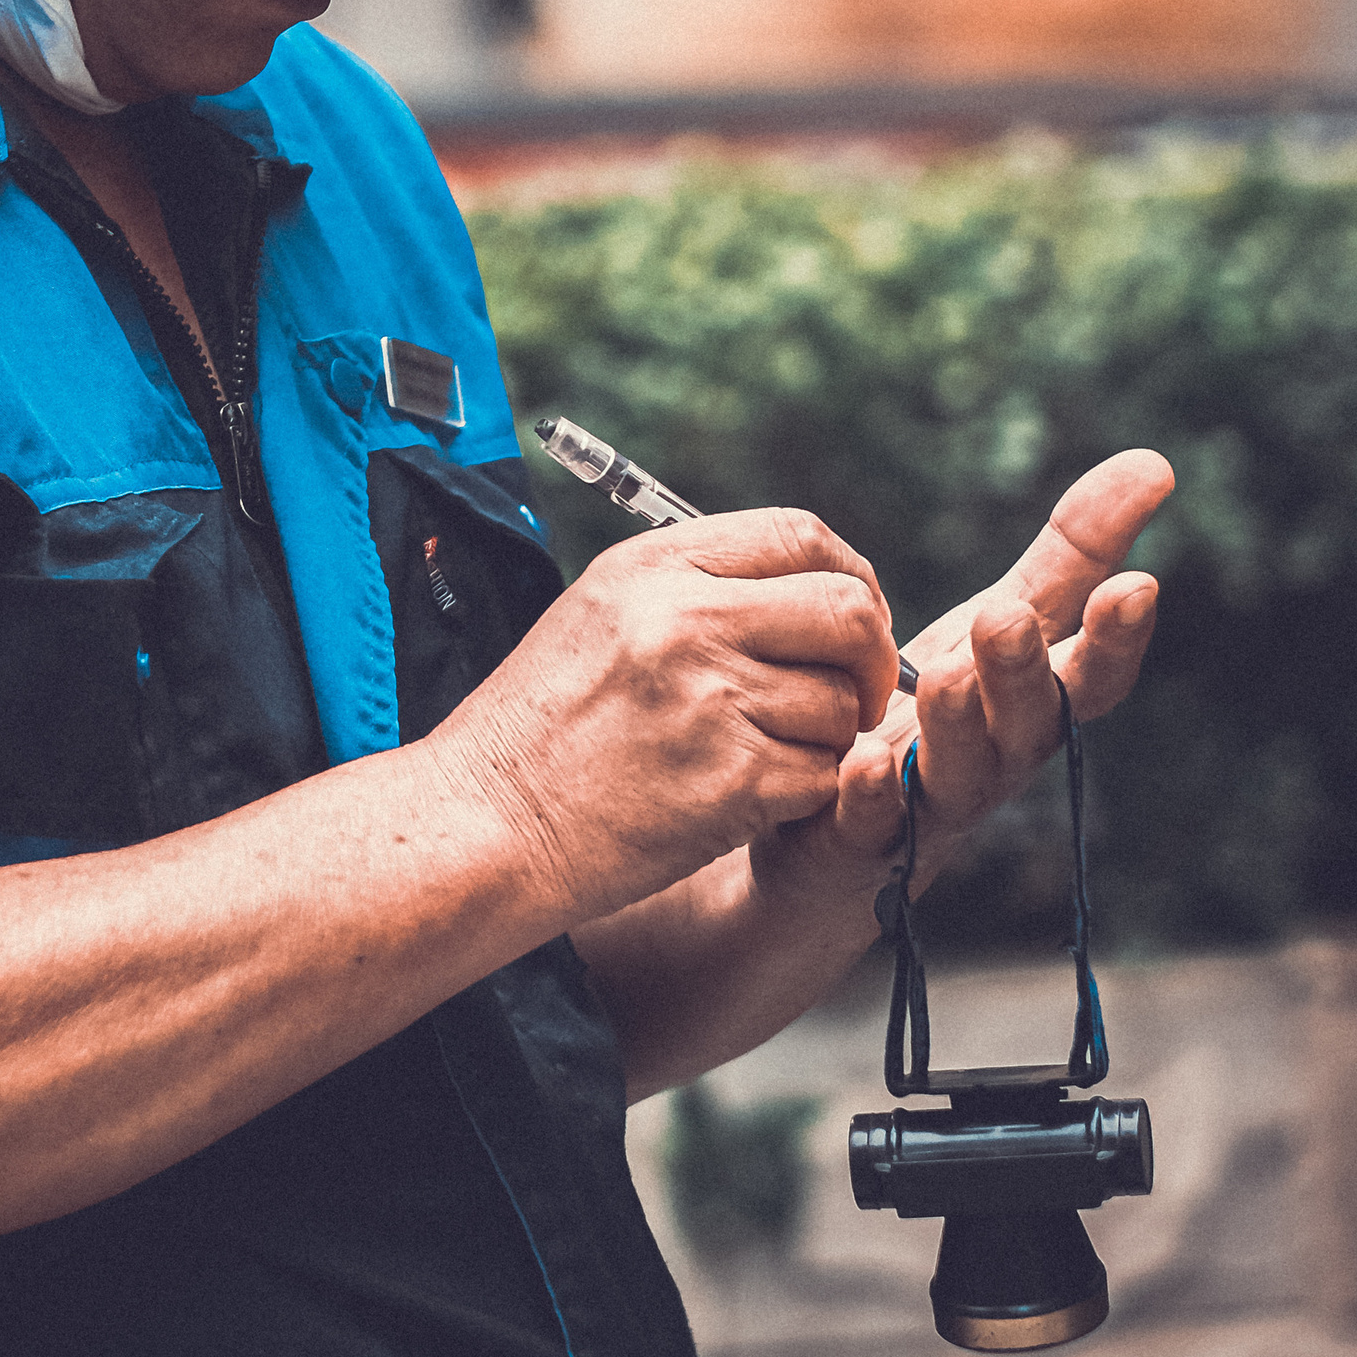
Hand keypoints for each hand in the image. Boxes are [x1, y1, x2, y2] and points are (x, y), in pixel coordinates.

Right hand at [428, 507, 902, 928]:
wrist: (485, 820)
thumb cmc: (542, 725)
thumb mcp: (602, 613)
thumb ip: (698, 587)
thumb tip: (815, 589)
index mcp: (655, 567)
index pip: (801, 536)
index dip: (849, 577)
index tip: (849, 621)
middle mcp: (686, 620)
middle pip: (847, 610)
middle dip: (871, 657)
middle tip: (855, 695)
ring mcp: (712, 700)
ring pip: (842, 705)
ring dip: (825, 738)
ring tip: (760, 754)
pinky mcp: (732, 780)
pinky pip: (822, 776)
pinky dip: (801, 794)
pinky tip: (746, 798)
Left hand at [795, 445, 1173, 886]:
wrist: (842, 827)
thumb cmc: (943, 705)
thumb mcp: (1006, 618)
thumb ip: (1075, 552)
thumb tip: (1156, 461)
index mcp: (1034, 703)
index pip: (1091, 678)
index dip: (1116, 639)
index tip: (1138, 585)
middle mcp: (996, 758)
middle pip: (1025, 724)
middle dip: (1022, 672)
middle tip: (1005, 618)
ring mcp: (930, 803)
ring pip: (956, 773)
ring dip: (956, 727)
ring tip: (947, 678)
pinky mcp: (860, 838)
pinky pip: (871, 823)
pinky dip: (872, 797)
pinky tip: (862, 763)